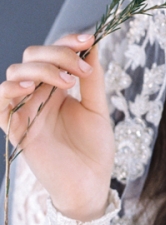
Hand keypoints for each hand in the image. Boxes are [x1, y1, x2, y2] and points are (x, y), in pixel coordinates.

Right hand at [0, 34, 114, 220]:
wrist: (90, 184)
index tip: (89, 40)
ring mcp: (26, 109)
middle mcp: (39, 93)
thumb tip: (94, 44)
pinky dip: (11, 88)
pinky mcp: (15, 128)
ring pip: (17, 71)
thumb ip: (93, 78)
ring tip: (67, 81)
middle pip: (33, 54)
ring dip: (42, 68)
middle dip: (58, 53)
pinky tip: (32, 86)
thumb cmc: (95, 149)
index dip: (68, 41)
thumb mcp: (98, 107)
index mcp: (59, 86)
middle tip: (81, 70)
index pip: (54, 51)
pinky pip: (1, 101)